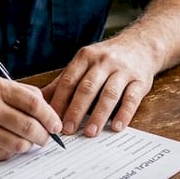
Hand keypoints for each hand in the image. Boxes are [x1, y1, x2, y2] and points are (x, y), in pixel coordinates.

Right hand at [0, 75, 63, 160]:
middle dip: (44, 135)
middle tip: (46, 137)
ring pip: (19, 145)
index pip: (33, 103)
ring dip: (28, 145)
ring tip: (27, 140)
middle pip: (29, 127)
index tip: (55, 124)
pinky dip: (11, 151)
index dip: (50, 116)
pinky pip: (4, 154)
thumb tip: (48, 111)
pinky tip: (6, 143)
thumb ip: (20, 93)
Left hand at [41, 40, 155, 136]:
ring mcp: (123, 70)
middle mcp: (104, 61)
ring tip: (90, 132)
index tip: (51, 119)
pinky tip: (117, 127)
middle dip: (76, 110)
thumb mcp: (84, 63)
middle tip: (68, 130)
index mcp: (85, 57)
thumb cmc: (106, 59)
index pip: (69, 80)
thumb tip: (39, 100)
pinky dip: (124, 114)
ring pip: (109, 94)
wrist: (140, 46)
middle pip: (87, 87)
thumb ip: (63, 81)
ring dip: (99, 114)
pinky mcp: (140, 80)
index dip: (59, 100)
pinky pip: (132, 98)